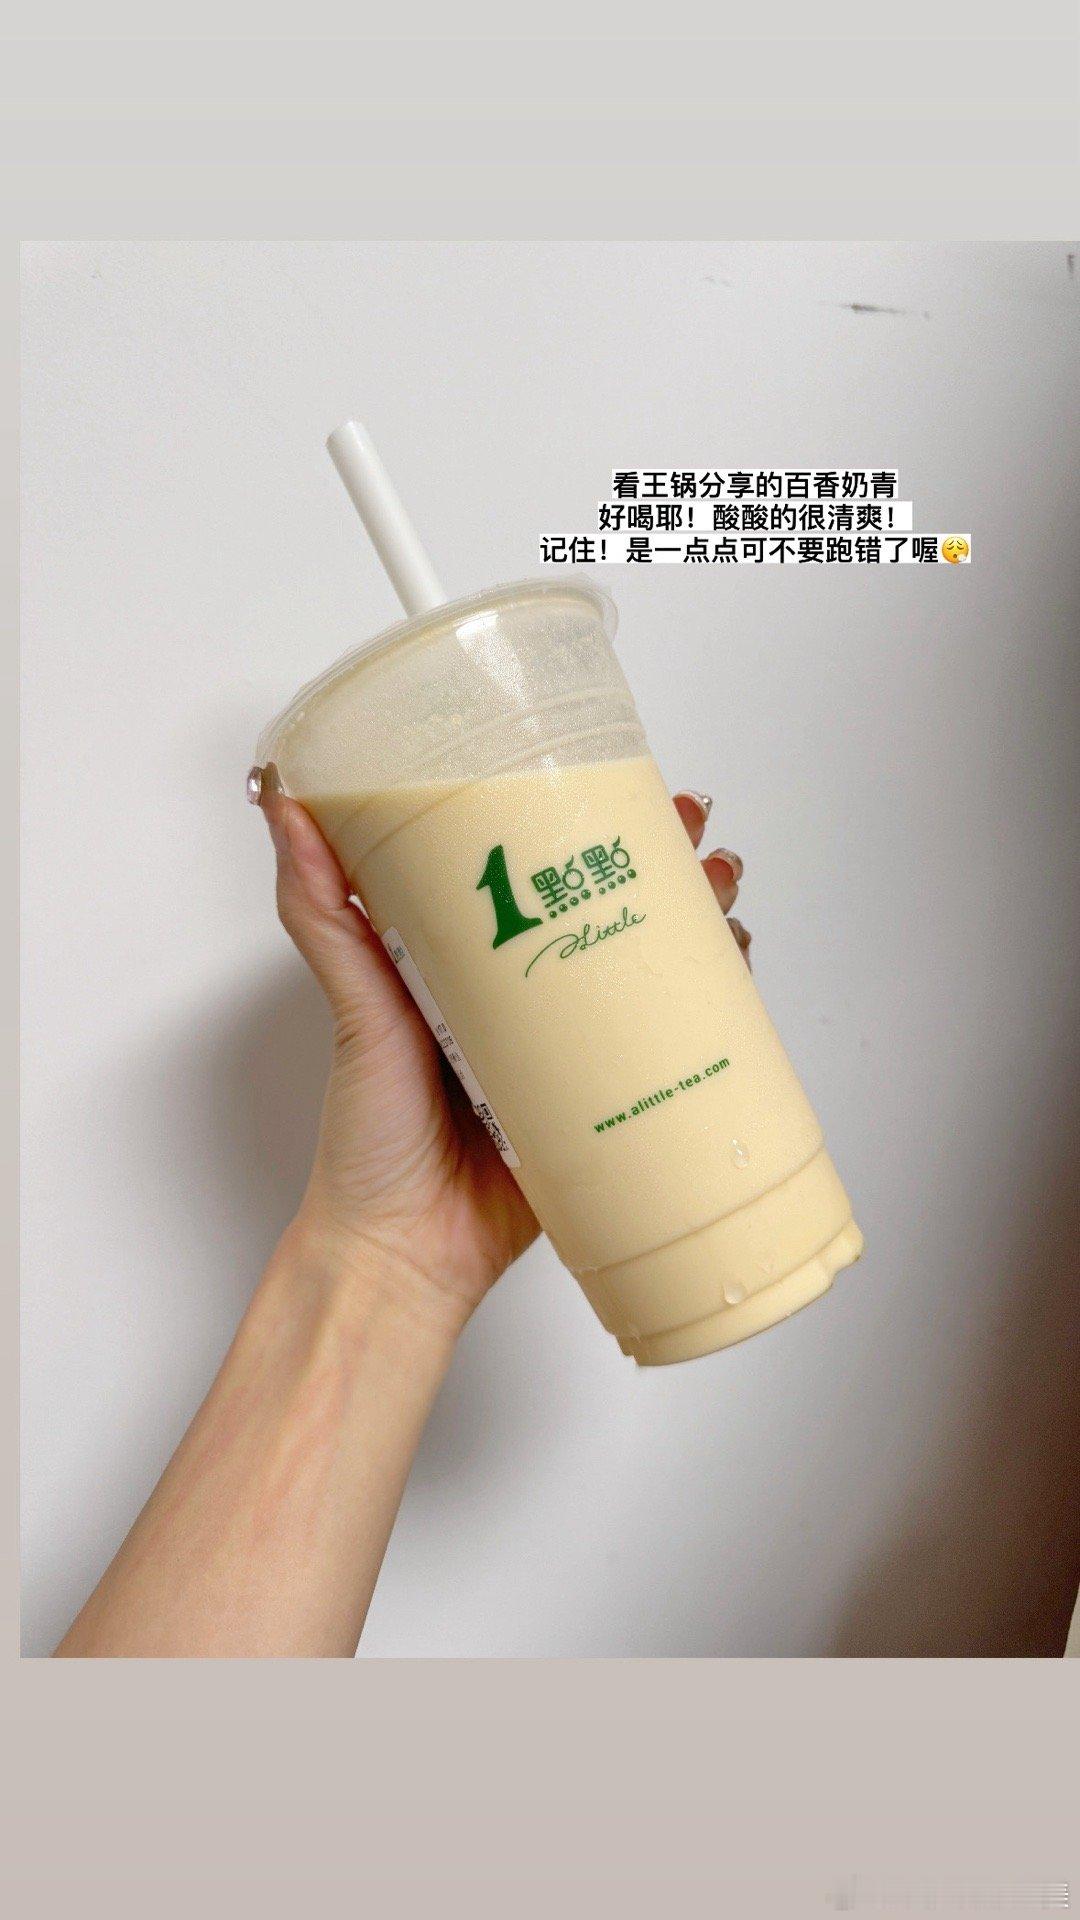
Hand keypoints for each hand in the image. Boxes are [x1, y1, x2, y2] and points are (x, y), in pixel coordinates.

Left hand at [257, 779, 748, 1335]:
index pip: (540, 871)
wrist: (405, 1252)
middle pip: (613, 912)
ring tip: (723, 901)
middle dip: (670, 867)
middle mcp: (529, 1000)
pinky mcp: (606, 1108)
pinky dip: (710, 1015)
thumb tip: (285, 804)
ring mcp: (573, 1053)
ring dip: (701, 929)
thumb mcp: (349, 1005)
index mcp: (472, 962)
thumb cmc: (366, 1138)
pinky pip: (667, 1053)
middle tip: (698, 841)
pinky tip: (735, 984)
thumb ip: (320, 912)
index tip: (623, 781)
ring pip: (653, 974)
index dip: (587, 822)